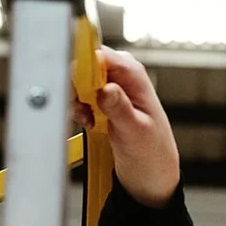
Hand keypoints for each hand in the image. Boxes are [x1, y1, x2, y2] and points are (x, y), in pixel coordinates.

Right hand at [71, 48, 180, 207]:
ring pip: (75, 79)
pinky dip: (76, 109)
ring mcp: (110, 84)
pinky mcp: (100, 97)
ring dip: (74, 100)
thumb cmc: (152, 151)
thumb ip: (120, 109)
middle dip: (74, 87)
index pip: (97, 54)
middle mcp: (121, 73)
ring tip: (89, 121)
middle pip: (81, 64)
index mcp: (133, 74)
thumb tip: (106, 89)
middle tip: (83, 111)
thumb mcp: (135, 132)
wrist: (150, 171)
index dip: (79, 68)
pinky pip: (77, 94)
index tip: (73, 89)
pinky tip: (89, 123)